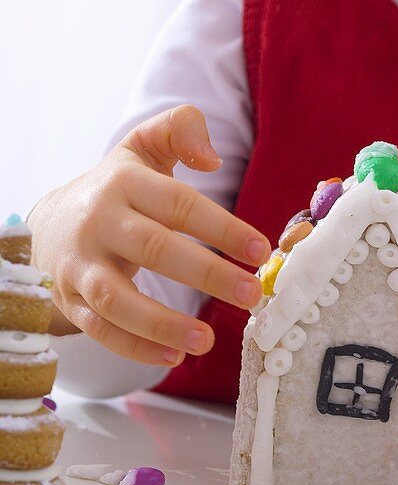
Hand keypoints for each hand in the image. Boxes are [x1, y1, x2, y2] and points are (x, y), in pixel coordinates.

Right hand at [28, 105, 270, 366]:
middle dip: (207, 274)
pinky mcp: (69, 299)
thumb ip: (181, 128)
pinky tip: (174, 356)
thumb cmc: (117, 187)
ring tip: (208, 341)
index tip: (260, 249)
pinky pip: (99, 329)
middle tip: (252, 294)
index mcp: (124, 183)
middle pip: (153, 249)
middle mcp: (99, 222)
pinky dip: (135, 347)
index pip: (178, 203)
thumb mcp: (144, 146)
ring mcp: (80, 264)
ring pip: (116, 298)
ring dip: (163, 324)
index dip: (221, 226)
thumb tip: (212, 158)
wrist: (50, 223)